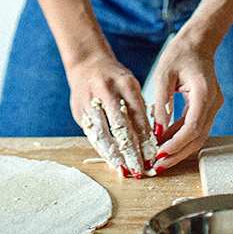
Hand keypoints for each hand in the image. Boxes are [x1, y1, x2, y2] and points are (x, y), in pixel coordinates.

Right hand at [68, 55, 157, 176]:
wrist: (87, 63)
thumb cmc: (114, 77)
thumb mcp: (131, 86)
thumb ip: (138, 109)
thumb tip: (150, 141)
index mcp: (125, 84)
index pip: (138, 117)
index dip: (146, 139)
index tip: (153, 156)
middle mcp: (106, 91)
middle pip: (121, 127)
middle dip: (131, 152)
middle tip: (140, 169)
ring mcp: (89, 101)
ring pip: (103, 134)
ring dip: (115, 155)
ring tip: (125, 170)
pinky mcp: (79, 110)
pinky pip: (92, 134)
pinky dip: (102, 149)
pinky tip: (111, 160)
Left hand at [145, 33, 222, 171]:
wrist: (198, 43)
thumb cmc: (180, 54)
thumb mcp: (164, 76)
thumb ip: (161, 104)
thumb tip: (156, 131)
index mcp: (203, 92)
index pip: (192, 127)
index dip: (176, 144)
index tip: (159, 154)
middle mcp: (213, 102)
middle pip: (198, 137)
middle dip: (177, 153)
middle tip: (157, 166)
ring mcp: (214, 106)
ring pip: (199, 136)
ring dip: (180, 149)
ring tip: (159, 158)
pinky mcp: (209, 107)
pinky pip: (196, 128)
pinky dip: (181, 137)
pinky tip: (165, 142)